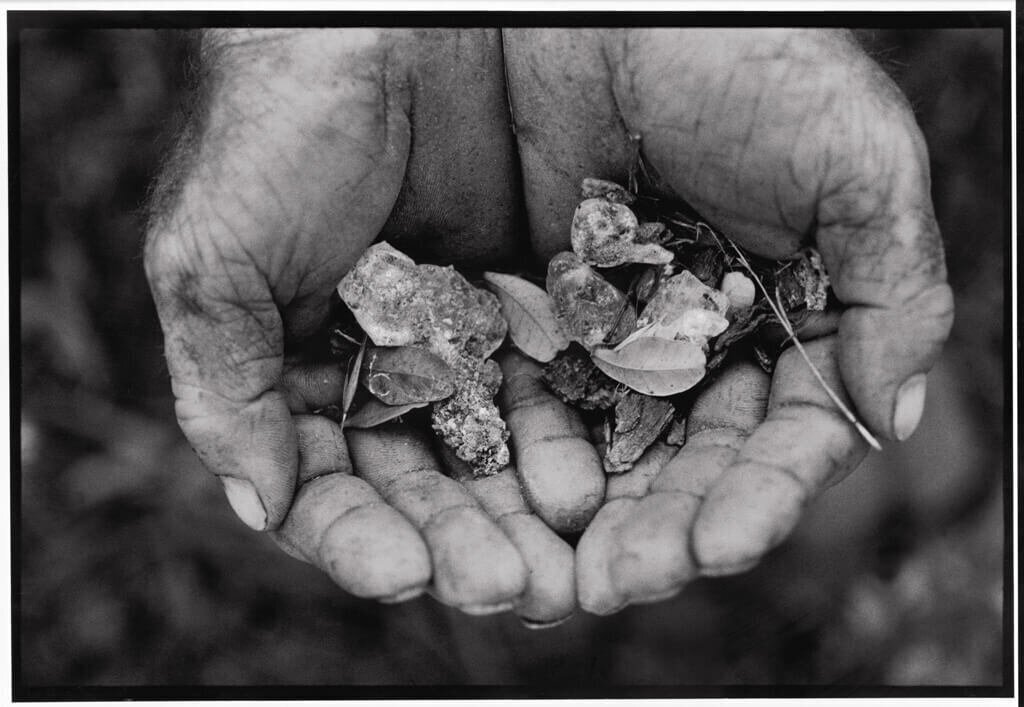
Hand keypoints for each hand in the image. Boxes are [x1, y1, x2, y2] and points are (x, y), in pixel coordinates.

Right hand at [143, 29, 605, 624]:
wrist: (385, 25)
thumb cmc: (275, 127)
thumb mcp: (213, 257)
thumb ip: (224, 386)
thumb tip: (254, 505)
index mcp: (299, 372)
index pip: (329, 485)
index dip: (359, 537)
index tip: (399, 574)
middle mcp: (386, 370)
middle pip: (426, 487)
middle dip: (462, 544)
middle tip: (507, 590)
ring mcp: (467, 342)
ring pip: (500, 454)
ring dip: (526, 517)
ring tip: (563, 567)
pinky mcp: (538, 306)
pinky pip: (561, 387)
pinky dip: (575, 441)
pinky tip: (596, 484)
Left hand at [498, 28, 951, 611]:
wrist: (601, 6)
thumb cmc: (744, 60)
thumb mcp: (853, 160)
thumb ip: (894, 288)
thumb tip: (894, 414)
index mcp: (783, 317)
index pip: (777, 436)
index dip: (755, 497)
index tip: (719, 545)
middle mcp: (698, 338)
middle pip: (684, 463)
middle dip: (660, 530)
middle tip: (621, 582)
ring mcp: (612, 330)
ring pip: (603, 449)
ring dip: (586, 516)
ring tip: (561, 574)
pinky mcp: (533, 310)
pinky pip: (524, 398)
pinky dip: (518, 454)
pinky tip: (504, 502)